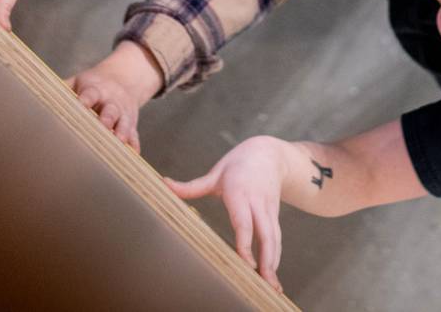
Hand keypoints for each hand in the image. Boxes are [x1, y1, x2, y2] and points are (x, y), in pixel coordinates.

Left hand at [66, 42, 162, 150]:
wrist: (124, 80)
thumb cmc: (92, 86)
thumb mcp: (78, 81)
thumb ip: (62, 89)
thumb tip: (32, 94)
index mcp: (96, 89)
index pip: (91, 93)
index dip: (86, 99)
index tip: (81, 105)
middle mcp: (112, 101)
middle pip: (111, 109)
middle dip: (107, 118)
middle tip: (102, 126)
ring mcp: (124, 113)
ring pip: (125, 122)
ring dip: (122, 132)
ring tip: (119, 142)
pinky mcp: (132, 124)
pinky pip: (135, 135)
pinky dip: (134, 145)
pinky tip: (132, 155)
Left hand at [167, 136, 300, 290]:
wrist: (268, 153)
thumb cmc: (237, 164)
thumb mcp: (215, 173)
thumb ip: (191, 186)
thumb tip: (164, 183)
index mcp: (240, 192)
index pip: (244, 221)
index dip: (246, 243)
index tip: (246, 262)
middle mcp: (257, 202)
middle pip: (265, 233)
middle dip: (266, 258)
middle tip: (263, 281)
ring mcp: (269, 209)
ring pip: (274, 238)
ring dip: (273, 262)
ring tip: (272, 286)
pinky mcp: (275, 215)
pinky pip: (277, 238)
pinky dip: (276, 257)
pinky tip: (272, 275)